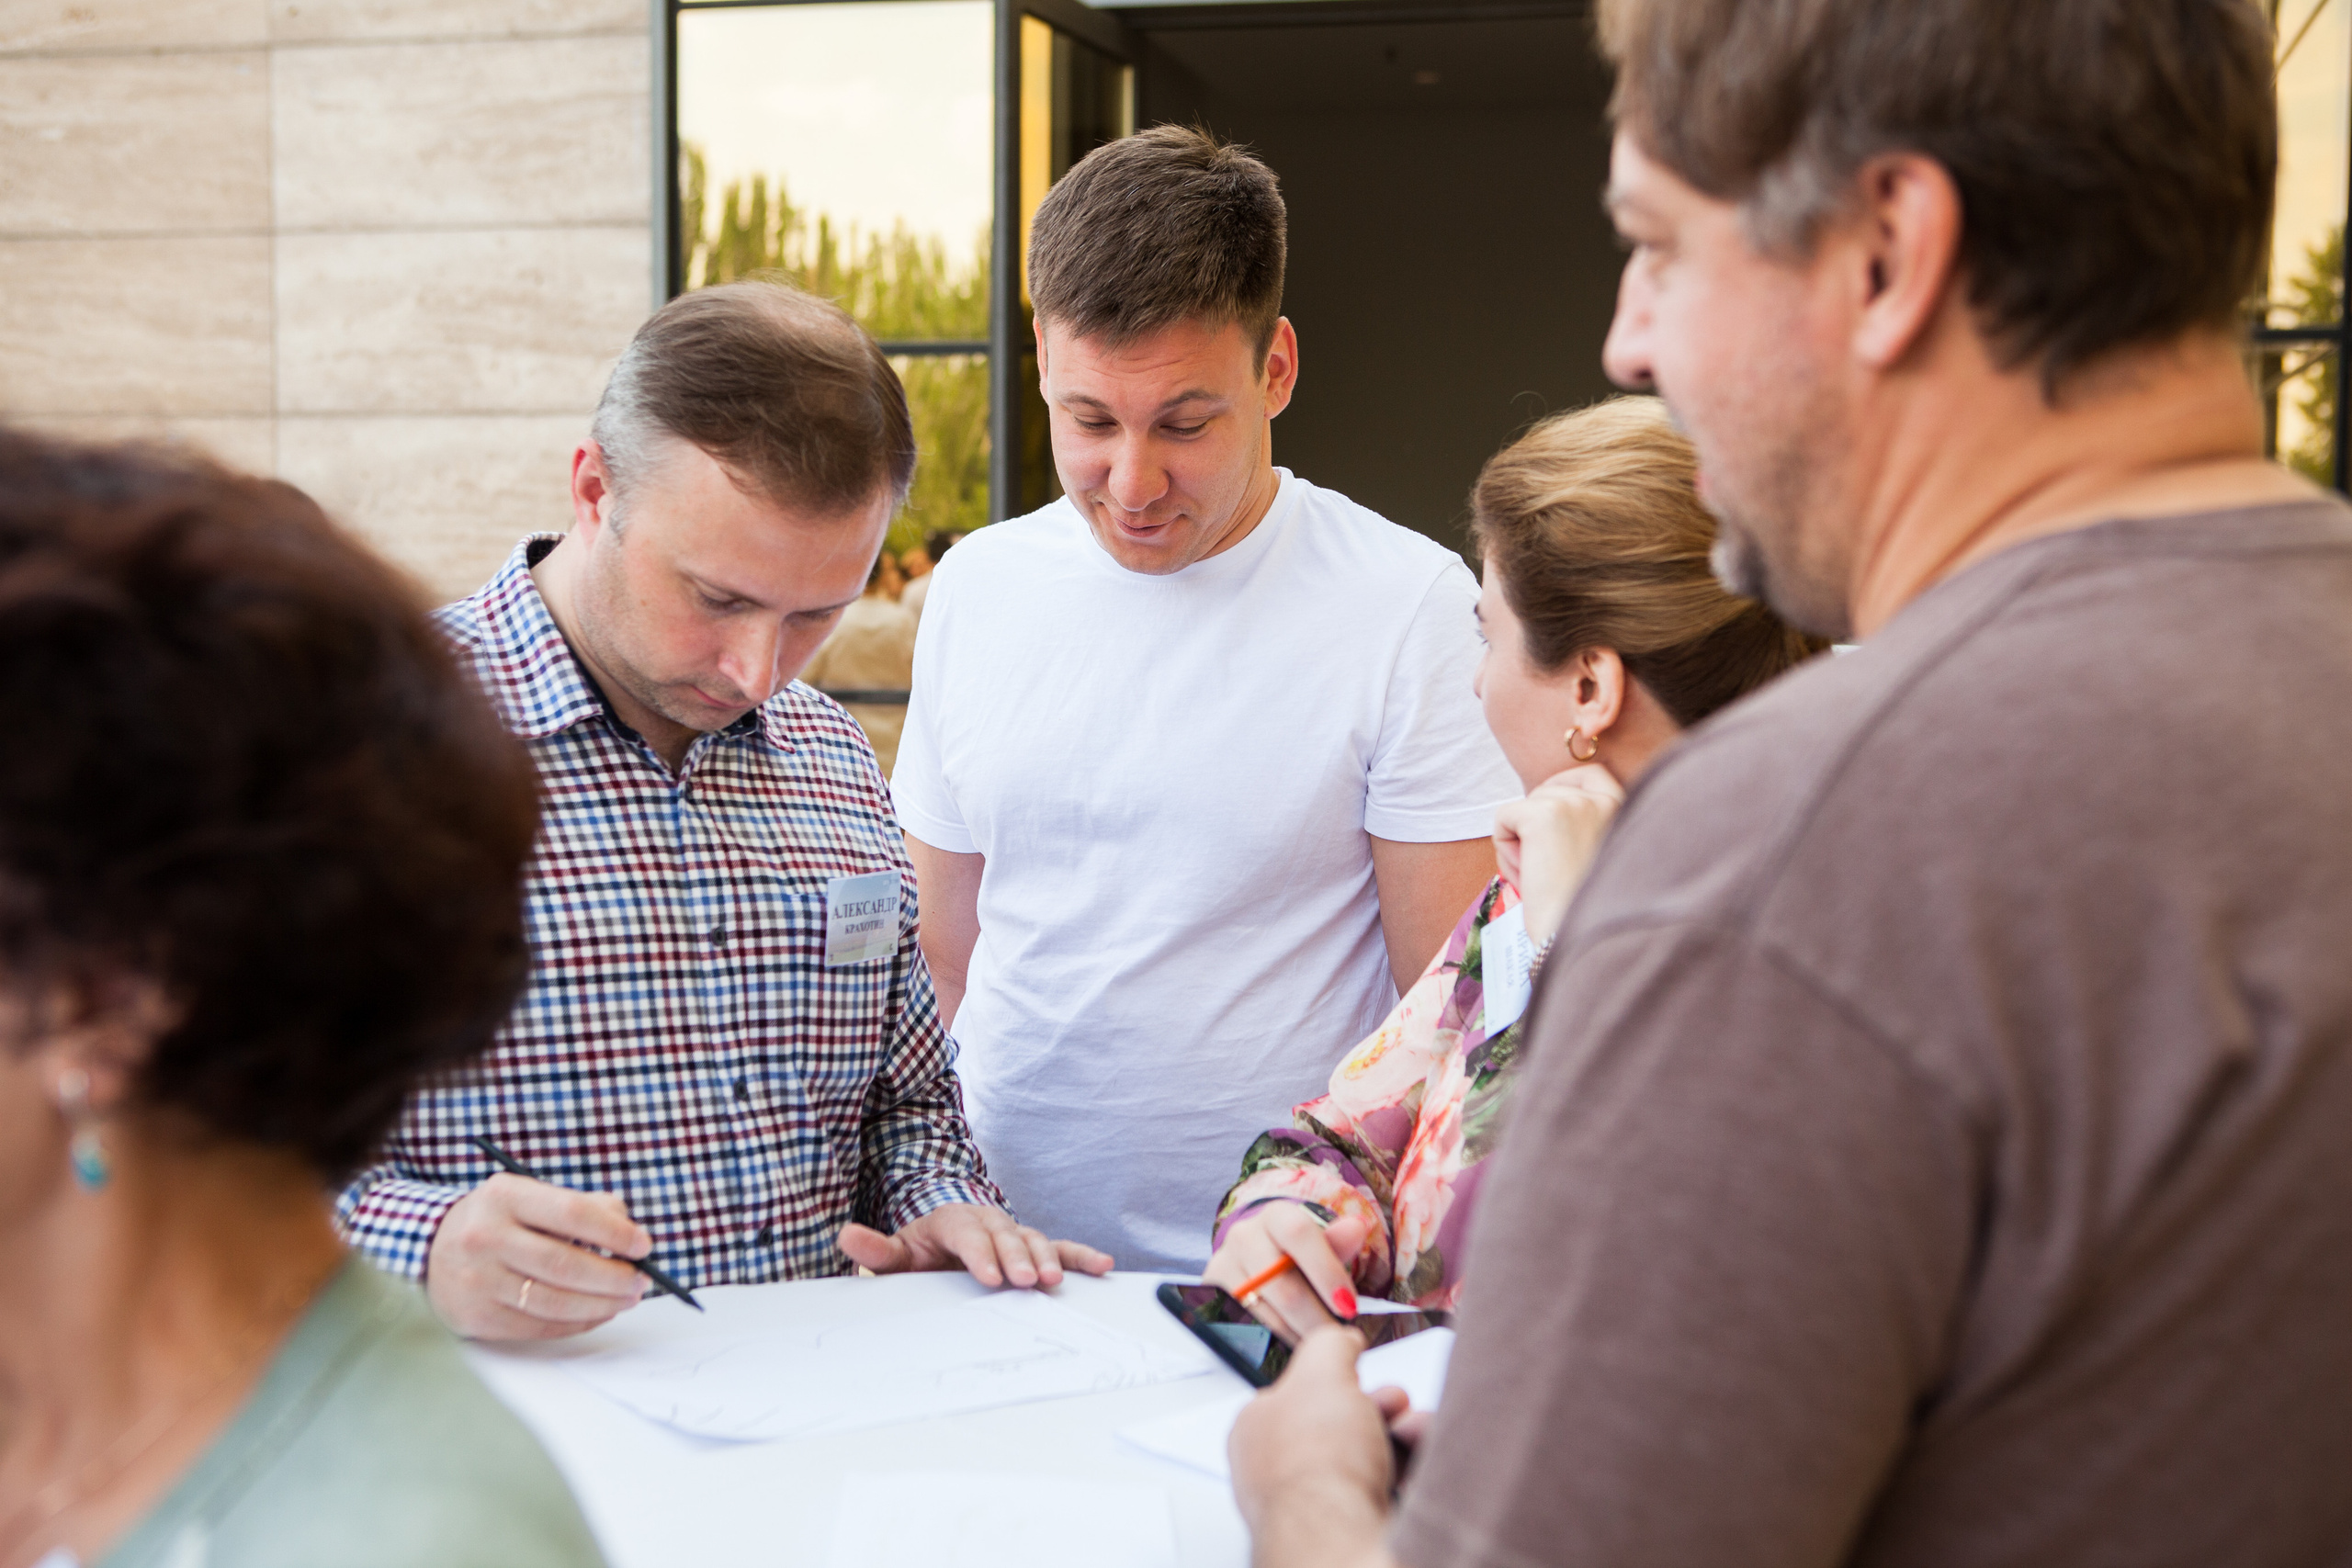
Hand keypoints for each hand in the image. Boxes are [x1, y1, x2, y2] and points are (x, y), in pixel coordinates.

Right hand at [426, 1173, 650, 1341]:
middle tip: (641, 1281)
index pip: (572, 1214)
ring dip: (601, 1305)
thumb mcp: (531, 1196)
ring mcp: (478, 1280)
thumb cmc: (499, 1220)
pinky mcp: (477, 1317)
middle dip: (614, 1277)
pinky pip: (539, 1326)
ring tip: (626, 1299)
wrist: (431, 1250)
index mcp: (504, 1196)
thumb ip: (583, 1206)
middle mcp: (485, 1237)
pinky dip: (577, 1323)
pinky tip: (597, 1313)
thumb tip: (630, 1232)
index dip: (615, 1233)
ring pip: (555, 1302)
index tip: (643, 1245)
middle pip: (566, 1264)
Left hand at [837, 1203, 1112, 1287]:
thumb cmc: (923, 1250)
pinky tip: (1102, 1265)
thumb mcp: (897, 1252)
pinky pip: (1060, 1246)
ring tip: (1055, 1280)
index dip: (981, 1254)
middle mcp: (988, 1221)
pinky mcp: (1034, 1245)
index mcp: (953, 1220)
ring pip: (1034, 1238)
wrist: (946, 1235)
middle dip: (1018, 1258)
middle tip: (1027, 1281)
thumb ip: (876, 1249)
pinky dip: (1081, 1255)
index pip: (967, 1234)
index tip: (991, 1276)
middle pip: (1006, 1235)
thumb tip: (846, 1235)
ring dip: (1048, 1258)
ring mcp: (1013, 1231)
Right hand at [1203, 1203, 1371, 1344]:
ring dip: (1296, 1335)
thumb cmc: (1296, 1255)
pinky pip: (1245, 1326)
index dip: (1327, 1271)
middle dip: (1315, 1319)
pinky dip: (1271, 1340)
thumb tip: (1357, 1228)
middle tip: (1336, 1341)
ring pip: (1264, 1313)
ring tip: (1317, 1346)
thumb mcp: (1319, 1246)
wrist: (1255, 1260)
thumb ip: (1338, 1243)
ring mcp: (1223, 1265)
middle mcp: (1244, 1235)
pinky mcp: (1211, 1293)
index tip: (1348, 1306)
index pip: (1300, 1234)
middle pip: (1283, 1284)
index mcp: (1276, 1216)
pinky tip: (1290, 1344)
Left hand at [1230, 1328, 1400, 1567]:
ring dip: (1406, 1439)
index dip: (1338, 1379)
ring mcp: (1312, 1506)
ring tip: (1419, 1435)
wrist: (1339, 1537)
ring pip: (1370, 1459)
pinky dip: (1412, 1474)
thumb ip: (1330, 1344)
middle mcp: (1279, 1471)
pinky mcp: (1348, 1530)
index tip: (1362, 1373)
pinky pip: (1388, 1492)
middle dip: (1383, 1410)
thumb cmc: (1316, 1463)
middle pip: (1342, 1426)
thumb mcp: (1322, 1370)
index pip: (1298, 1393)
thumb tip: (1341, 1338)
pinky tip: (1426, 1466)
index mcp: (1255, 1430)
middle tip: (1398, 1407)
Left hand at [1493, 762, 1624, 945]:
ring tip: (1543, 880)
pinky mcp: (1544, 814)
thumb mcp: (1594, 861)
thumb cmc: (1585, 914)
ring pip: (1522, 808)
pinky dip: (1504, 850)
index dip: (1560, 791)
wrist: (1584, 942)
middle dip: (1535, 831)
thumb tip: (1534, 813)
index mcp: (1626, 811)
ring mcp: (1575, 803)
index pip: (1591, 773)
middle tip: (1549, 873)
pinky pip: (1502, 817)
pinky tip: (1528, 878)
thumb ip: (1579, 831)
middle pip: (1545, 792)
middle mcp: (1605, 800)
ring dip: (1519, 846)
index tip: (1548, 824)